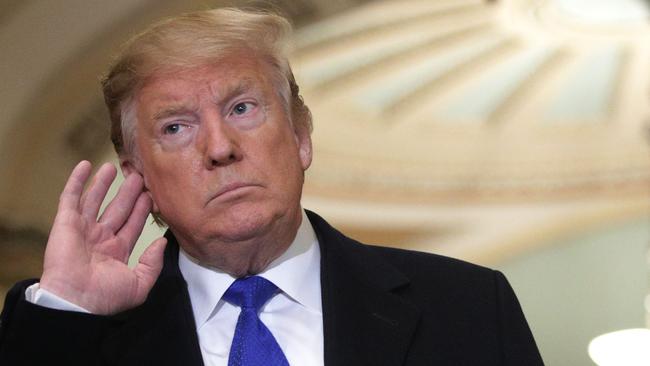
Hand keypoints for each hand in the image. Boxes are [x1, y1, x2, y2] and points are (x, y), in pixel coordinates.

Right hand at [40, 161, 166, 314]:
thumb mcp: (139, 284)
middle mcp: (100, 239)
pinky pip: (71, 198)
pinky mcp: (66, 223)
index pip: (132, 225)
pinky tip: (85, 165)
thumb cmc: (106, 297)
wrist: (75, 301)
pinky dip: (77, 181)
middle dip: (128, 194)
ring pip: (96, 200)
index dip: (141, 210)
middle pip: (117, 209)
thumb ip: (152, 263)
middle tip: (139, 177)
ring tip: (114, 166)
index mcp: (117, 252)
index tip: (151, 195)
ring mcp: (83, 230)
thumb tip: (161, 243)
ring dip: (104, 183)